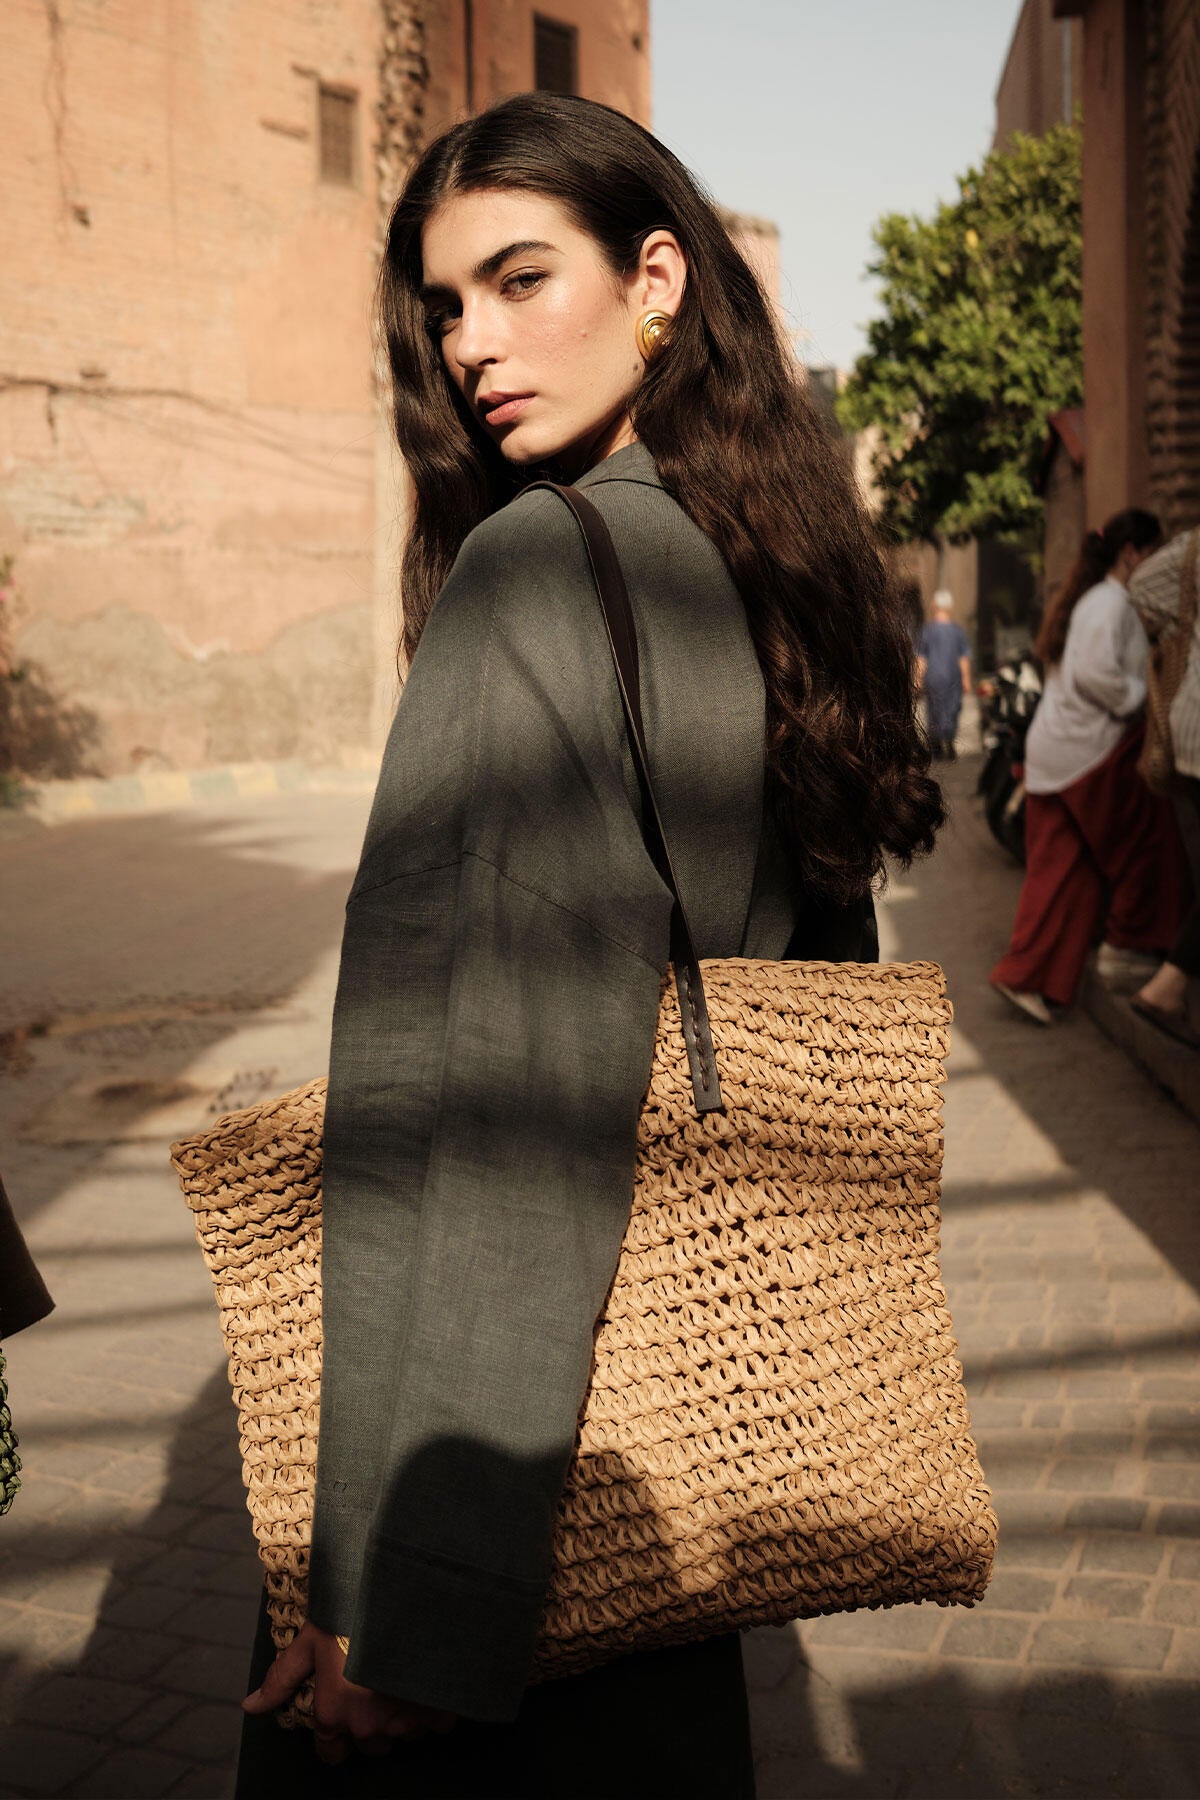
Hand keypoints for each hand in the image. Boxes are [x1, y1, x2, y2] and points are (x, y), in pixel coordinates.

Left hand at [242, 1619, 456, 1763]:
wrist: (402, 1594)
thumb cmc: (350, 1613)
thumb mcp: (310, 1640)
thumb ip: (281, 1678)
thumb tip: (250, 1706)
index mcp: (334, 1714)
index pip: (331, 1752)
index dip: (335, 1737)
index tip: (343, 1714)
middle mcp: (368, 1726)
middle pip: (369, 1746)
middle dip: (370, 1725)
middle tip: (373, 1687)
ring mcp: (405, 1720)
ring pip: (403, 1734)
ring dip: (402, 1716)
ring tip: (400, 1678)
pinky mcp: (437, 1710)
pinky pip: (436, 1724)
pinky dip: (435, 1710)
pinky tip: (426, 1681)